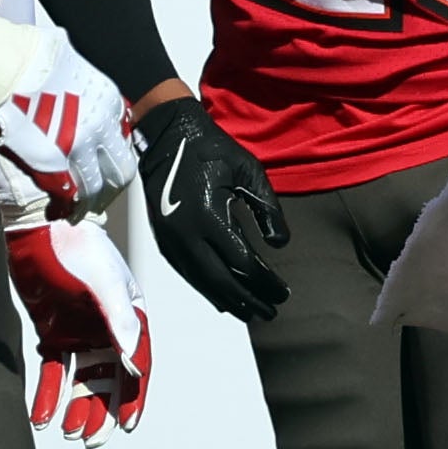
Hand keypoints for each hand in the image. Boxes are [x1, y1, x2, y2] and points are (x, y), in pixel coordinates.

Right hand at [0, 23, 137, 214]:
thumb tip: (67, 82)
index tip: (101, 165)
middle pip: (120, 170)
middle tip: (99, 197)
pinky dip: (65, 208)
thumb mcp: (68, 63)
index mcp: (107, 100)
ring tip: (78, 211)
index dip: (110, 157)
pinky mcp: (54, 166)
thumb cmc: (22, 59)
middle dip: (110, 187)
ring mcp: (80, 148)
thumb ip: (75, 82)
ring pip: (97, 188)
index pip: (121, 139)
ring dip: (89, 204)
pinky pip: (68, 196)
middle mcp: (101, 126)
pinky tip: (59, 211)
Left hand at [6, 214, 152, 445]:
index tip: (126, 425)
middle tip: (90, 438)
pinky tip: (41, 416)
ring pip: (81, 381)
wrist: (42, 227)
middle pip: (108, 380)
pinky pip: (52, 371)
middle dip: (101, 411)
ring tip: (68, 432)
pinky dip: (48, 394)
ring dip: (76, 407)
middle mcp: (107, 331)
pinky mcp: (52, 333)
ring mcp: (80, 334)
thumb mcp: (107, 285)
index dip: (133, 397)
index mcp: (131, 320)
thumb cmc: (82, 248)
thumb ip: (120, 322)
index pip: (136, 366)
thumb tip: (133, 364)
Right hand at [134, 94, 290, 322]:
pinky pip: (187, 273)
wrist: (167, 136)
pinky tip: (224, 297)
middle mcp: (186, 235)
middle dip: (249, 300)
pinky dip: (207, 289)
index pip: (243, 263)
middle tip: (271, 312)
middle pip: (221, 282)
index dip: (265, 282)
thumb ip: (267, 208)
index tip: (283, 292)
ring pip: (201, 283)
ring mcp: (171, 240)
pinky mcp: (164, 240)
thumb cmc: (211, 149)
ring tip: (251, 312)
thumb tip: (280, 244)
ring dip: (228, 300)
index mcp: (209, 217)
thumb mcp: (248, 171)